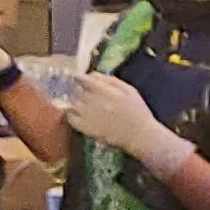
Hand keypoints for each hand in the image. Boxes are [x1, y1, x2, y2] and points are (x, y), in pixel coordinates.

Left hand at [57, 69, 183, 162]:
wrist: (139, 134)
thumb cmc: (137, 111)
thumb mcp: (129, 90)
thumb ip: (111, 81)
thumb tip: (93, 74)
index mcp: (106, 92)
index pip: (85, 80)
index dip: (78, 77)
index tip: (76, 76)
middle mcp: (94, 102)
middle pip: (77, 90)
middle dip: (76, 88)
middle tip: (78, 89)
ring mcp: (88, 116)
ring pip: (72, 102)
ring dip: (72, 99)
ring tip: (77, 100)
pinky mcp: (86, 128)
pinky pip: (70, 118)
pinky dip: (69, 113)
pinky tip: (74, 112)